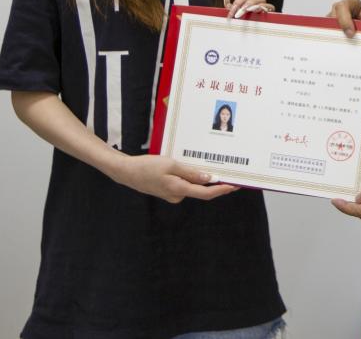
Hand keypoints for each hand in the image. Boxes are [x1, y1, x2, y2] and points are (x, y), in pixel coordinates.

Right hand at [112, 154, 237, 203]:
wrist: (127, 172)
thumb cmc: (147, 167)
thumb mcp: (171, 165)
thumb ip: (190, 173)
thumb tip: (209, 179)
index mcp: (178, 189)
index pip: (205, 193)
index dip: (221, 190)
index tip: (234, 186)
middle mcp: (177, 195)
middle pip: (200, 190)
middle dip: (214, 183)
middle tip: (229, 173)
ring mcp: (172, 194)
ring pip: (191, 186)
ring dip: (201, 178)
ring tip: (209, 164)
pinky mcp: (168, 190)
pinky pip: (183, 184)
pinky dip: (190, 177)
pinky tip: (190, 167)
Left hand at [224, 0, 274, 18]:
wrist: (256, 33)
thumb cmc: (247, 23)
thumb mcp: (237, 15)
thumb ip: (230, 7)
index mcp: (247, 2)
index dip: (236, 4)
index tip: (231, 15)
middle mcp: (255, 2)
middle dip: (244, 3)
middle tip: (240, 12)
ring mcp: (264, 6)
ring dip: (254, 4)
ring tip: (248, 10)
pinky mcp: (271, 11)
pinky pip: (270, 6)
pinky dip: (265, 7)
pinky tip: (259, 11)